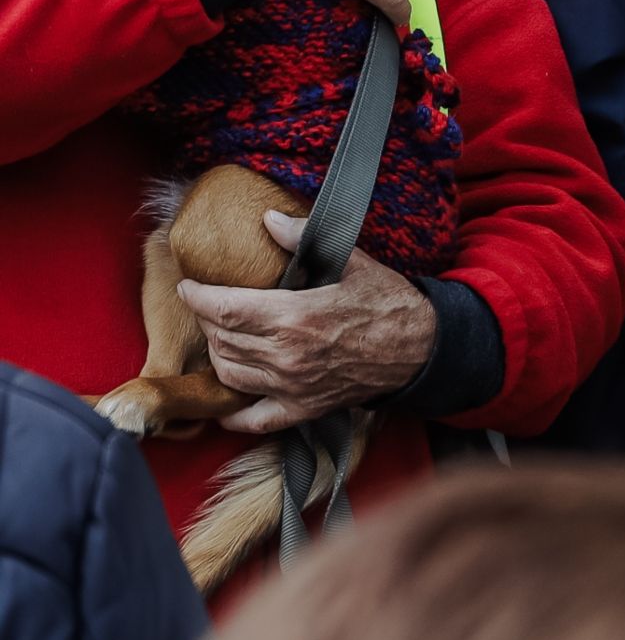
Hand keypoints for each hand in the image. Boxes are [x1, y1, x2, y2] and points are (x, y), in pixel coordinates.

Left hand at [180, 210, 436, 431]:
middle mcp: (286, 356)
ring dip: (217, 354)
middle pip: (221, 340)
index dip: (198, 297)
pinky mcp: (302, 409)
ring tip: (221, 337)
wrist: (420, 349)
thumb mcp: (352, 261)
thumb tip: (268, 219)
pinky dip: (233, 413)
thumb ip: (304, 238)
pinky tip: (226, 399)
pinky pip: (253, 420)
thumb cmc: (388, 303)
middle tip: (210, 305)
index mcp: (294, 317)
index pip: (224, 309)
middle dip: (207, 320)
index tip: (189, 286)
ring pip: (229, 374)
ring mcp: (292, 387)